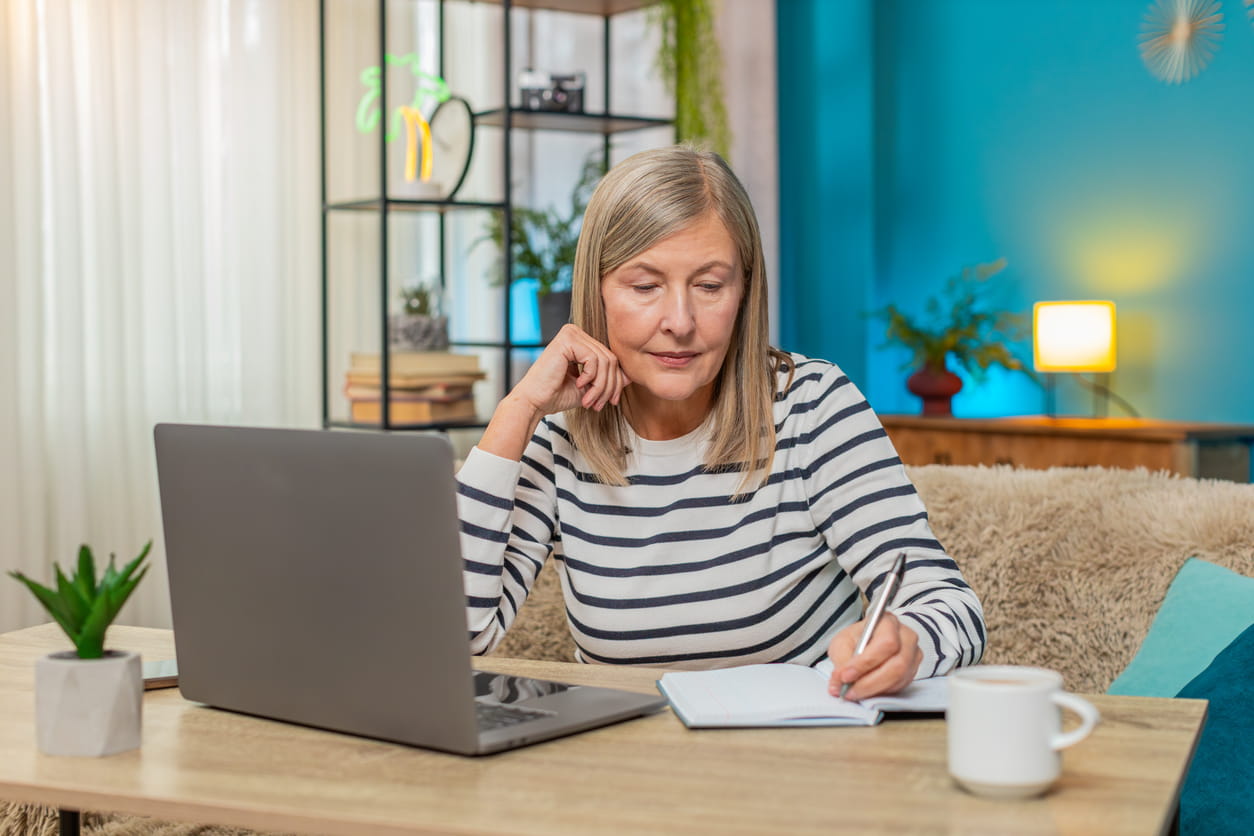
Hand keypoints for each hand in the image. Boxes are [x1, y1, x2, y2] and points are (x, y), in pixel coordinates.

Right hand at [511, 323, 629, 415]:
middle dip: (609, 386)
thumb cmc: (557, 395)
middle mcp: (576, 332)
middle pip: (611, 359)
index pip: (611, 358)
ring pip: (605, 360)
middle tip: (598, 404)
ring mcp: (571, 333)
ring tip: (589, 400)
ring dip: (600, 386)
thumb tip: (631, 375)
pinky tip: (578, 385)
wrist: (535, 402)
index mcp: (581, 341)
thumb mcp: (591, 387)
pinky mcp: (567, 339)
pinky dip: (590, 378)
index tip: (610, 401)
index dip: (615, 382)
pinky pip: (594, 359)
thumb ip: (609, 378)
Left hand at [826, 612, 921, 700]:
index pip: (885, 643)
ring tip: (854, 692)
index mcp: (888, 622)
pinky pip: (900, 686)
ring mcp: (913, 654)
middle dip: (869, 682)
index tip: (846, 675)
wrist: (870, 640)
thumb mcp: (843, 642)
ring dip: (874, 689)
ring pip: (899, 678)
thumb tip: (839, 682)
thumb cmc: (858, 638)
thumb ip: (841, 661)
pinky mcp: (913, 670)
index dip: (865, 663)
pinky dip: (881, 691)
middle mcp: (906, 636)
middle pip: (897, 664)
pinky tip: (867, 690)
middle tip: (849, 690)